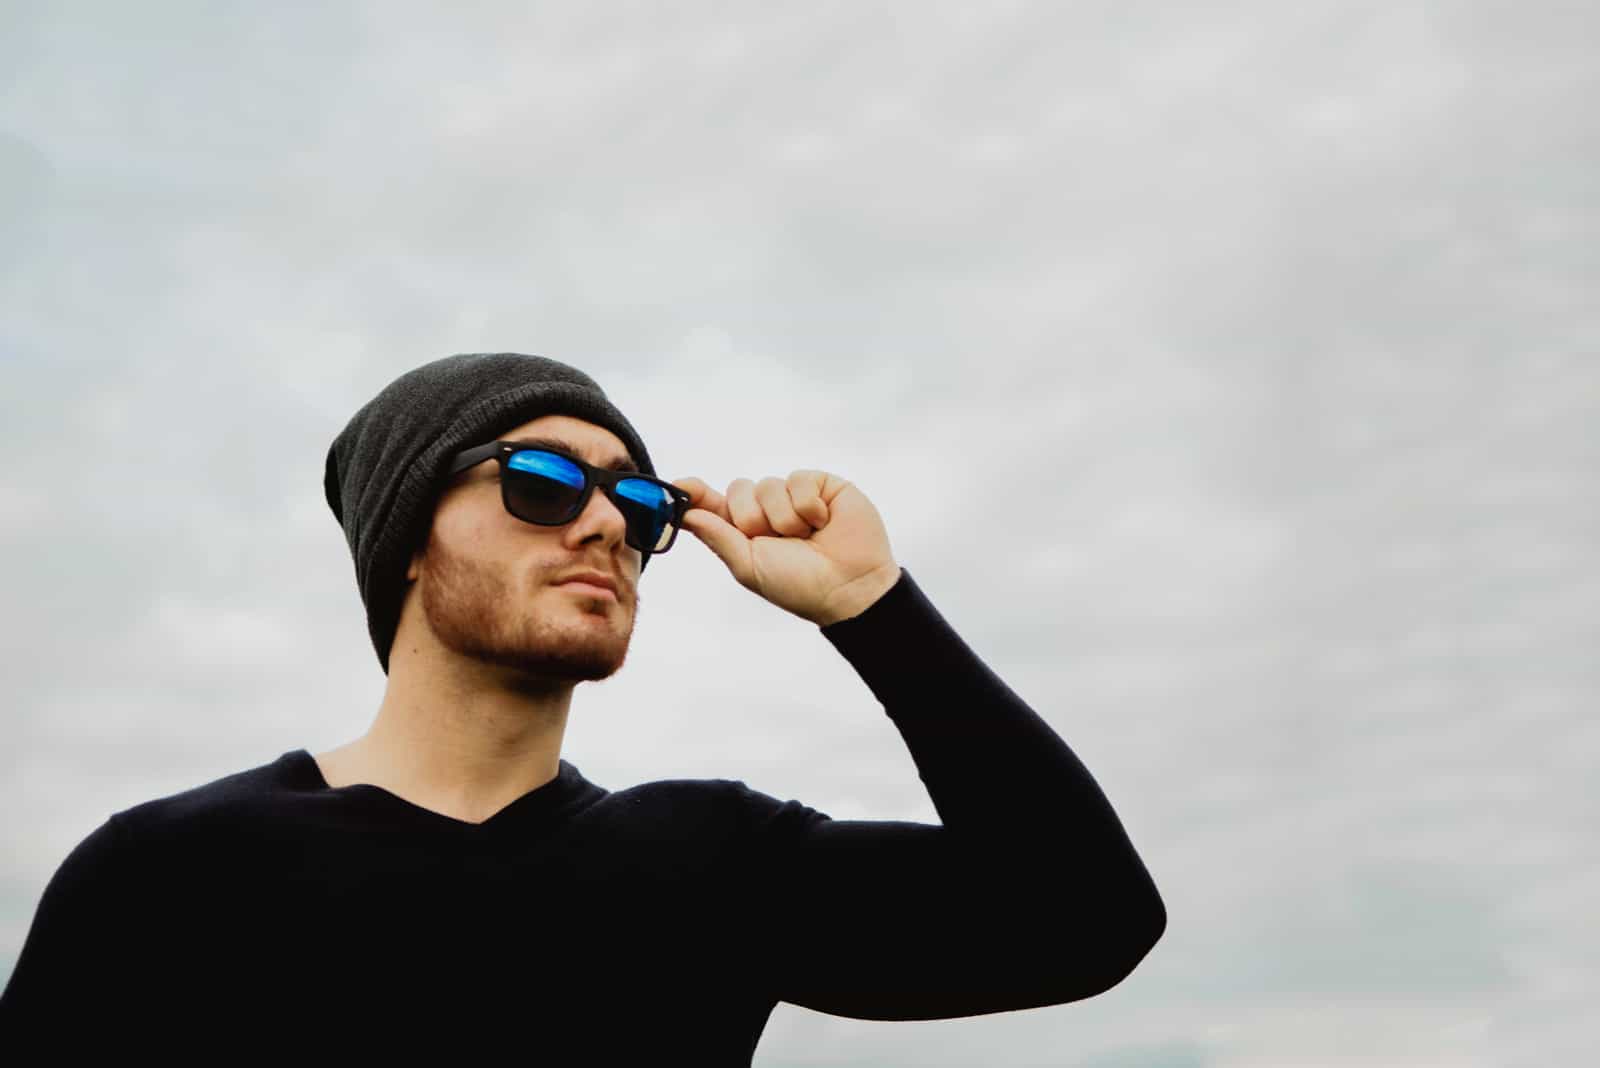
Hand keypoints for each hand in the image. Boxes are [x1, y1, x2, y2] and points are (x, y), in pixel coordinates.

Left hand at [669, 470, 900, 626]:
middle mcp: (767, 510)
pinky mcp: (821, 484)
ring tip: (808, 537)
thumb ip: (718, 536)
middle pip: (739, 489)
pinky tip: (824, 522)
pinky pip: (798, 480)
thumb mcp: (749, 566)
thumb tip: (686, 513)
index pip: (713, 504)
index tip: (680, 486)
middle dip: (753, 519)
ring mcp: (794, 495)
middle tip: (777, 541)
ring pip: (768, 485)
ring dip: (785, 518)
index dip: (695, 494)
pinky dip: (808, 506)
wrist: (849, 587)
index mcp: (745, 532)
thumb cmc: (799, 585)